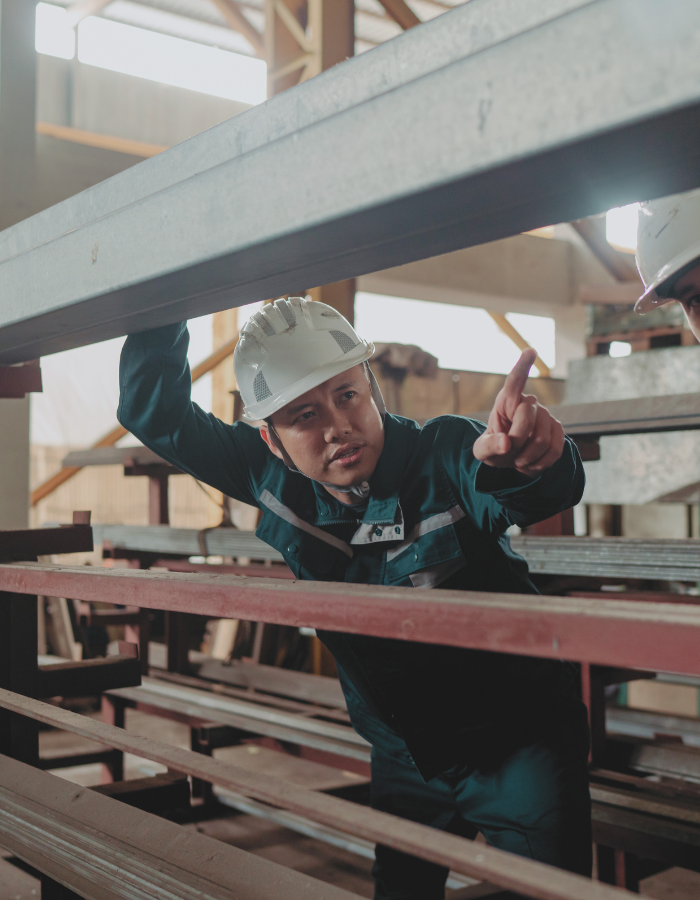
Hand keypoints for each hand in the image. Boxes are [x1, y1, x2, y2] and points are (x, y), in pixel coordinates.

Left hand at [473, 349, 564, 476]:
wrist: (512, 459)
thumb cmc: (495, 448)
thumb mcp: (482, 451)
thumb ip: (490, 446)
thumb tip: (506, 442)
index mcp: (506, 400)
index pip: (515, 382)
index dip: (522, 367)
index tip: (530, 351)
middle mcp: (529, 403)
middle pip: (526, 420)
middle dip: (515, 442)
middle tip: (507, 452)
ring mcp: (546, 415)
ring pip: (541, 440)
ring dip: (526, 458)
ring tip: (518, 459)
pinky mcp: (558, 430)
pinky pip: (555, 450)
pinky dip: (540, 464)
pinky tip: (530, 464)